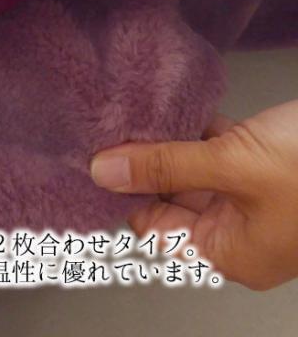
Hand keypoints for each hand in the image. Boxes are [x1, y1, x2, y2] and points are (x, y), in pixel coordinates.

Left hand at [89, 100, 297, 289]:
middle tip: (106, 126)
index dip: (122, 192)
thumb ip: (167, 167)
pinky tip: (172, 104)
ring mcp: (250, 193)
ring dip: (167, 140)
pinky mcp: (261, 160)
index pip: (154, 226)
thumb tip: (104, 171)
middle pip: (170, 195)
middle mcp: (236, 227)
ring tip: (130, 111)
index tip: (93, 157)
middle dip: (143, 161)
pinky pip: (215, 146)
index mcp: (230, 251)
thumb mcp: (235, 167)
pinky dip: (196, 127)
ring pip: (191, 167)